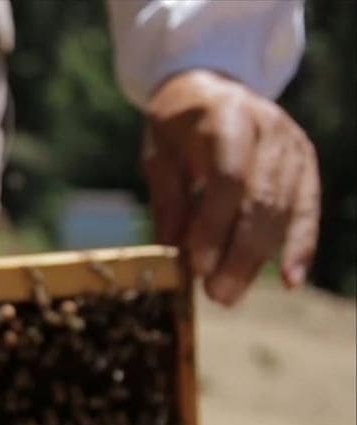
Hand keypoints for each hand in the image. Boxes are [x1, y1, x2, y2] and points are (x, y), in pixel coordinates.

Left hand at [143, 69, 319, 304]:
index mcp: (226, 117)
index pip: (226, 178)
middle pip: (261, 199)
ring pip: (284, 210)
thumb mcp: (160, 153)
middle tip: (216, 294)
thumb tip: (171, 250)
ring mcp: (292, 145)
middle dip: (239, 253)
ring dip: (259, 259)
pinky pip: (307, 210)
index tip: (197, 265)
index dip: (214, 225)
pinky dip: (300, 247)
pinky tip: (289, 281)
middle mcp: (268, 127)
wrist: (211, 87)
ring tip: (230, 296)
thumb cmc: (178, 127)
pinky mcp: (306, 163)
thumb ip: (168, 198)